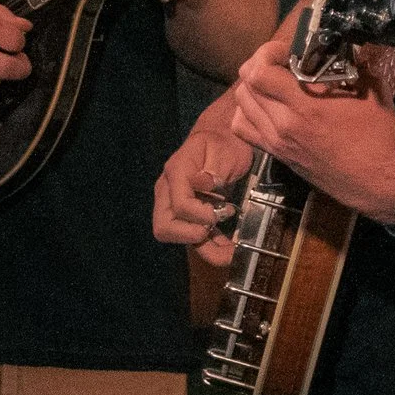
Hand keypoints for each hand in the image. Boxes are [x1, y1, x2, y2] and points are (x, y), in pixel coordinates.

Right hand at [155, 121, 254, 264]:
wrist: (224, 139)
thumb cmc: (224, 142)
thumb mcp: (224, 149)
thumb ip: (214, 167)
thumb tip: (204, 183)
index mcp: (176, 172)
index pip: (179, 205)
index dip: (200, 214)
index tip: (224, 211)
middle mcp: (169, 192)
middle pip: (164, 226)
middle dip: (190, 236)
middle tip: (216, 230)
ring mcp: (175, 205)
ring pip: (176, 237)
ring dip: (204, 249)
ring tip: (230, 254)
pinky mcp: (188, 215)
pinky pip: (193, 236)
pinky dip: (210, 246)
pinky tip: (229, 250)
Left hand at [228, 35, 394, 225]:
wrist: (376, 179)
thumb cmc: (377, 135)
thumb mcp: (372, 91)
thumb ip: (353, 66)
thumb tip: (344, 49)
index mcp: (306, 105)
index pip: (259, 71)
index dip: (267, 52)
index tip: (287, 51)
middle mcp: (283, 123)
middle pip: (246, 84)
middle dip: (259, 64)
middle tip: (279, 62)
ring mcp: (276, 140)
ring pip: (241, 104)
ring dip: (252, 86)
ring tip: (272, 83)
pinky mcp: (276, 154)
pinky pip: (243, 128)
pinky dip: (247, 112)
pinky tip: (266, 107)